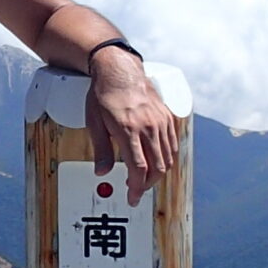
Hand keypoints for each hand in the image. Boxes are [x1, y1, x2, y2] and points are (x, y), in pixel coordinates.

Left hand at [88, 49, 177, 201]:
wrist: (120, 70)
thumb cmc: (104, 95)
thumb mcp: (95, 122)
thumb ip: (101, 149)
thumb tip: (101, 172)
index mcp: (128, 129)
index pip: (138, 168)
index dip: (137, 187)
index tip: (133, 197)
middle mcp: (148, 126)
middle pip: (157, 167)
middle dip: (147, 184)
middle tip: (137, 190)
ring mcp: (160, 121)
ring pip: (167, 158)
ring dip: (157, 173)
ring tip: (145, 179)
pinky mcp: (167, 117)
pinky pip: (172, 144)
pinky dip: (167, 158)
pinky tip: (157, 162)